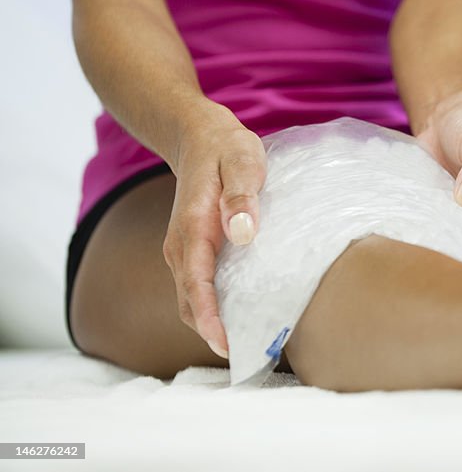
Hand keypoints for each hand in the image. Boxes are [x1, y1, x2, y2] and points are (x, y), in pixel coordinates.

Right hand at [162, 104, 266, 357]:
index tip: (225, 343)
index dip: (209, 316)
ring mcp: (183, 250)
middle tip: (248, 358)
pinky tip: (241, 318)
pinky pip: (198, 288)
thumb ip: (242, 195)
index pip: (196, 283)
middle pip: (190, 302)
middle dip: (212, 333)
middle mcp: (181, 245)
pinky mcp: (192, 250)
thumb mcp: (242, 160)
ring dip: (212, 325)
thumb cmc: (225, 148)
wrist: (198, 135)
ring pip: (192, 299)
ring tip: (248, 347)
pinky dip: (212, 309)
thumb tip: (243, 232)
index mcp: (192, 228)